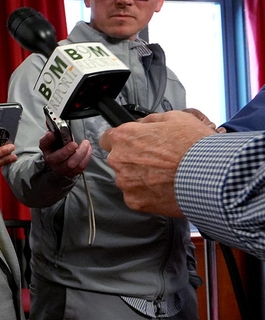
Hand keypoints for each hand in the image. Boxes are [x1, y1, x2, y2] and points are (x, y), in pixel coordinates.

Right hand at [38, 130, 91, 177]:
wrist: (62, 155)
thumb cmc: (59, 145)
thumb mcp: (56, 136)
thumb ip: (55, 130)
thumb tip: (52, 127)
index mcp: (46, 148)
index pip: (44, 143)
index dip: (48, 139)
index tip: (53, 134)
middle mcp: (52, 161)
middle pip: (59, 158)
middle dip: (69, 150)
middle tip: (75, 143)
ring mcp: (61, 168)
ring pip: (71, 164)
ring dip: (81, 154)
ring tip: (86, 145)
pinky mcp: (70, 173)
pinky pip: (79, 168)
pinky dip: (86, 158)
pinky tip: (87, 151)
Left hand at [99, 111, 217, 215]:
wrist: (212, 176)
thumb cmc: (195, 147)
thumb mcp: (175, 118)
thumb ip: (150, 121)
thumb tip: (143, 123)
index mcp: (125, 137)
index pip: (108, 138)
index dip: (122, 140)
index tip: (132, 143)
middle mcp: (119, 160)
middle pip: (119, 159)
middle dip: (134, 159)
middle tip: (159, 160)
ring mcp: (126, 182)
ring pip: (128, 179)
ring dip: (141, 177)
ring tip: (166, 175)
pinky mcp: (135, 202)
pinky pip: (137, 196)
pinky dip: (148, 194)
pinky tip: (166, 187)